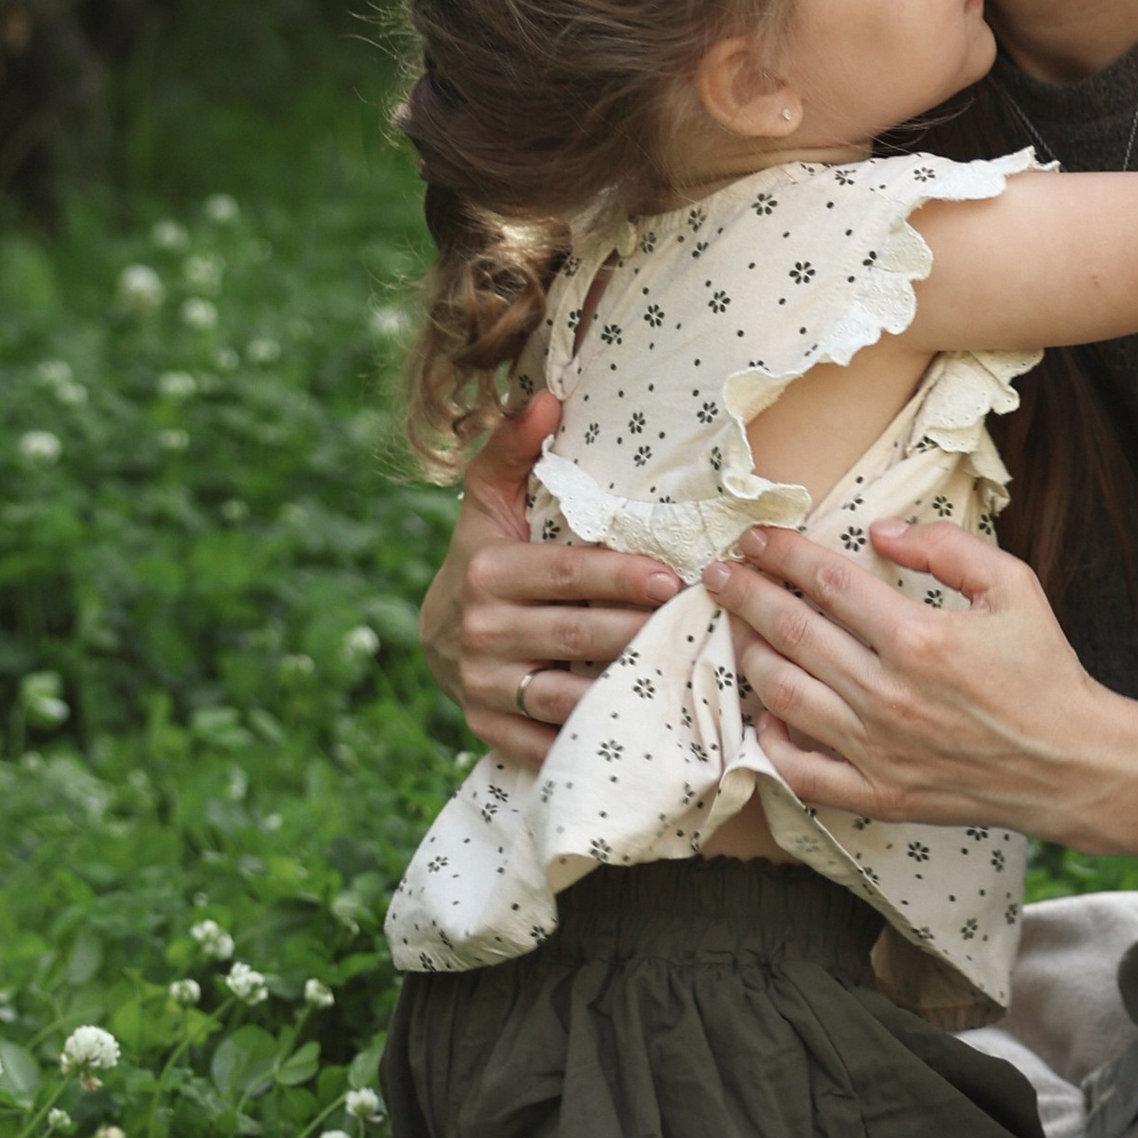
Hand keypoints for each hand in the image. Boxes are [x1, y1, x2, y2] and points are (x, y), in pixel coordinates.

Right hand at [418, 391, 680, 769]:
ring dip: (629, 691)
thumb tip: (545, 395)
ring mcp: (485, 689)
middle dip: (640, 632)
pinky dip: (600, 739)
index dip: (619, 578)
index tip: (674, 580)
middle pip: (576, 636)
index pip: (565, 575)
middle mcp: (480, 634)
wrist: (437, 637)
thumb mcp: (490, 501)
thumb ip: (513, 448)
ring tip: (686, 678)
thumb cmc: (487, 557)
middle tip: (700, 628)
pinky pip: (552, 743)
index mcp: (487, 573)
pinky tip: (649, 728)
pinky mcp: (491, 732)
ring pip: (570, 696)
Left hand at [704, 518, 1127, 834]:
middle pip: (790, 632)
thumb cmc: (1044, 671)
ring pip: (783, 694)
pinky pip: (802, 770)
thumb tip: (878, 532)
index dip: (781, 554)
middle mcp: (888, 693)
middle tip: (718, 575)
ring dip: (748, 655)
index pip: (826, 582)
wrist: (1071, 764)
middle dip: (745, 595)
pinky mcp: (878, 792)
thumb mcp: (1013, 586)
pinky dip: (773, 741)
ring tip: (735, 630)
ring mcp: (877, 748)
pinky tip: (765, 714)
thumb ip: (946, 548)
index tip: (754, 540)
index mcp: (919, 636)